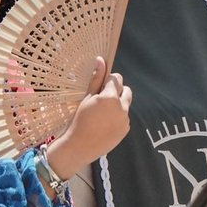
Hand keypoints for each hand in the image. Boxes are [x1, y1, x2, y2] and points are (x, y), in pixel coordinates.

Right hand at [46, 57, 131, 180]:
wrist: (79, 146)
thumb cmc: (80, 120)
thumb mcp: (87, 98)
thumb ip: (96, 79)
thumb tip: (101, 60)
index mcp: (110, 97)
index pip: (116, 78)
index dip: (108, 81)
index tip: (100, 87)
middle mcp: (121, 107)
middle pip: (126, 90)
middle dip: (117, 91)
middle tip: (102, 99)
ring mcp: (125, 119)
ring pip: (126, 104)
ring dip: (117, 104)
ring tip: (102, 114)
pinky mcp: (125, 129)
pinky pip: (124, 117)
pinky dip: (117, 117)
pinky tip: (104, 124)